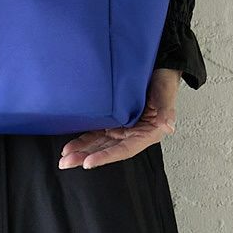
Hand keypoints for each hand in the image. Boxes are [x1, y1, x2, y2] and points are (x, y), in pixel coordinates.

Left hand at [57, 68, 181, 169]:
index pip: (123, 149)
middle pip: (107, 149)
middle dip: (86, 157)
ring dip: (81, 150)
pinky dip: (83, 138)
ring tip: (64, 157)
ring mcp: (120, 127)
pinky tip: (70, 145)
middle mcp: (131, 134)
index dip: (106, 156)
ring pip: (98, 143)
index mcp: (145, 133)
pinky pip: (96, 131)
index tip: (88, 162)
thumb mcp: (166, 94)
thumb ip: (166, 111)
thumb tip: (168, 126)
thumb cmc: (164, 82)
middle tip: (67, 163)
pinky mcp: (112, 119)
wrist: (158, 69)